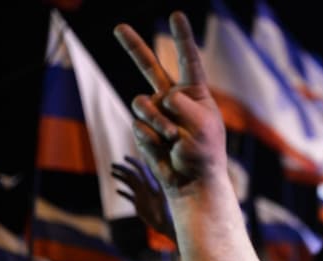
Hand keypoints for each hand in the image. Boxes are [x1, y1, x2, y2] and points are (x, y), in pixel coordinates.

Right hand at [111, 156, 174, 238]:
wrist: (166, 225)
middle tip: (112, 165)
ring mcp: (142, 196)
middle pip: (133, 175)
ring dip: (121, 177)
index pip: (142, 169)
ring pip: (130, 184)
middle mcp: (146, 188)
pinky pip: (130, 196)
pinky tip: (117, 190)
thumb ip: (154, 186)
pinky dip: (124, 193)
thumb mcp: (160, 197)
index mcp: (152, 184)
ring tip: (112, 172)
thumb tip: (151, 177)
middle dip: (123, 169)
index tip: (125, 158)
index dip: (134, 162)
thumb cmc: (166, 211)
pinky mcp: (139, 205)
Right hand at [114, 12, 225, 196]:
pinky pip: (138, 122)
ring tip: (172, 138)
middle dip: (133, 47)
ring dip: (157, 120)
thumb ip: (181, 104)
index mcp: (195, 93)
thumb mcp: (201, 124)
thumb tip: (161, 97)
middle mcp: (174, 98)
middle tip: (118, 26)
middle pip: (150, 67)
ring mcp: (156, 113)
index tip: (176, 15)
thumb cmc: (204, 154)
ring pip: (142, 101)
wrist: (191, 182)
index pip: (188, 60)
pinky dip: (151, 136)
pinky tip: (163, 148)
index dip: (182, 37)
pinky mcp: (144, 128)